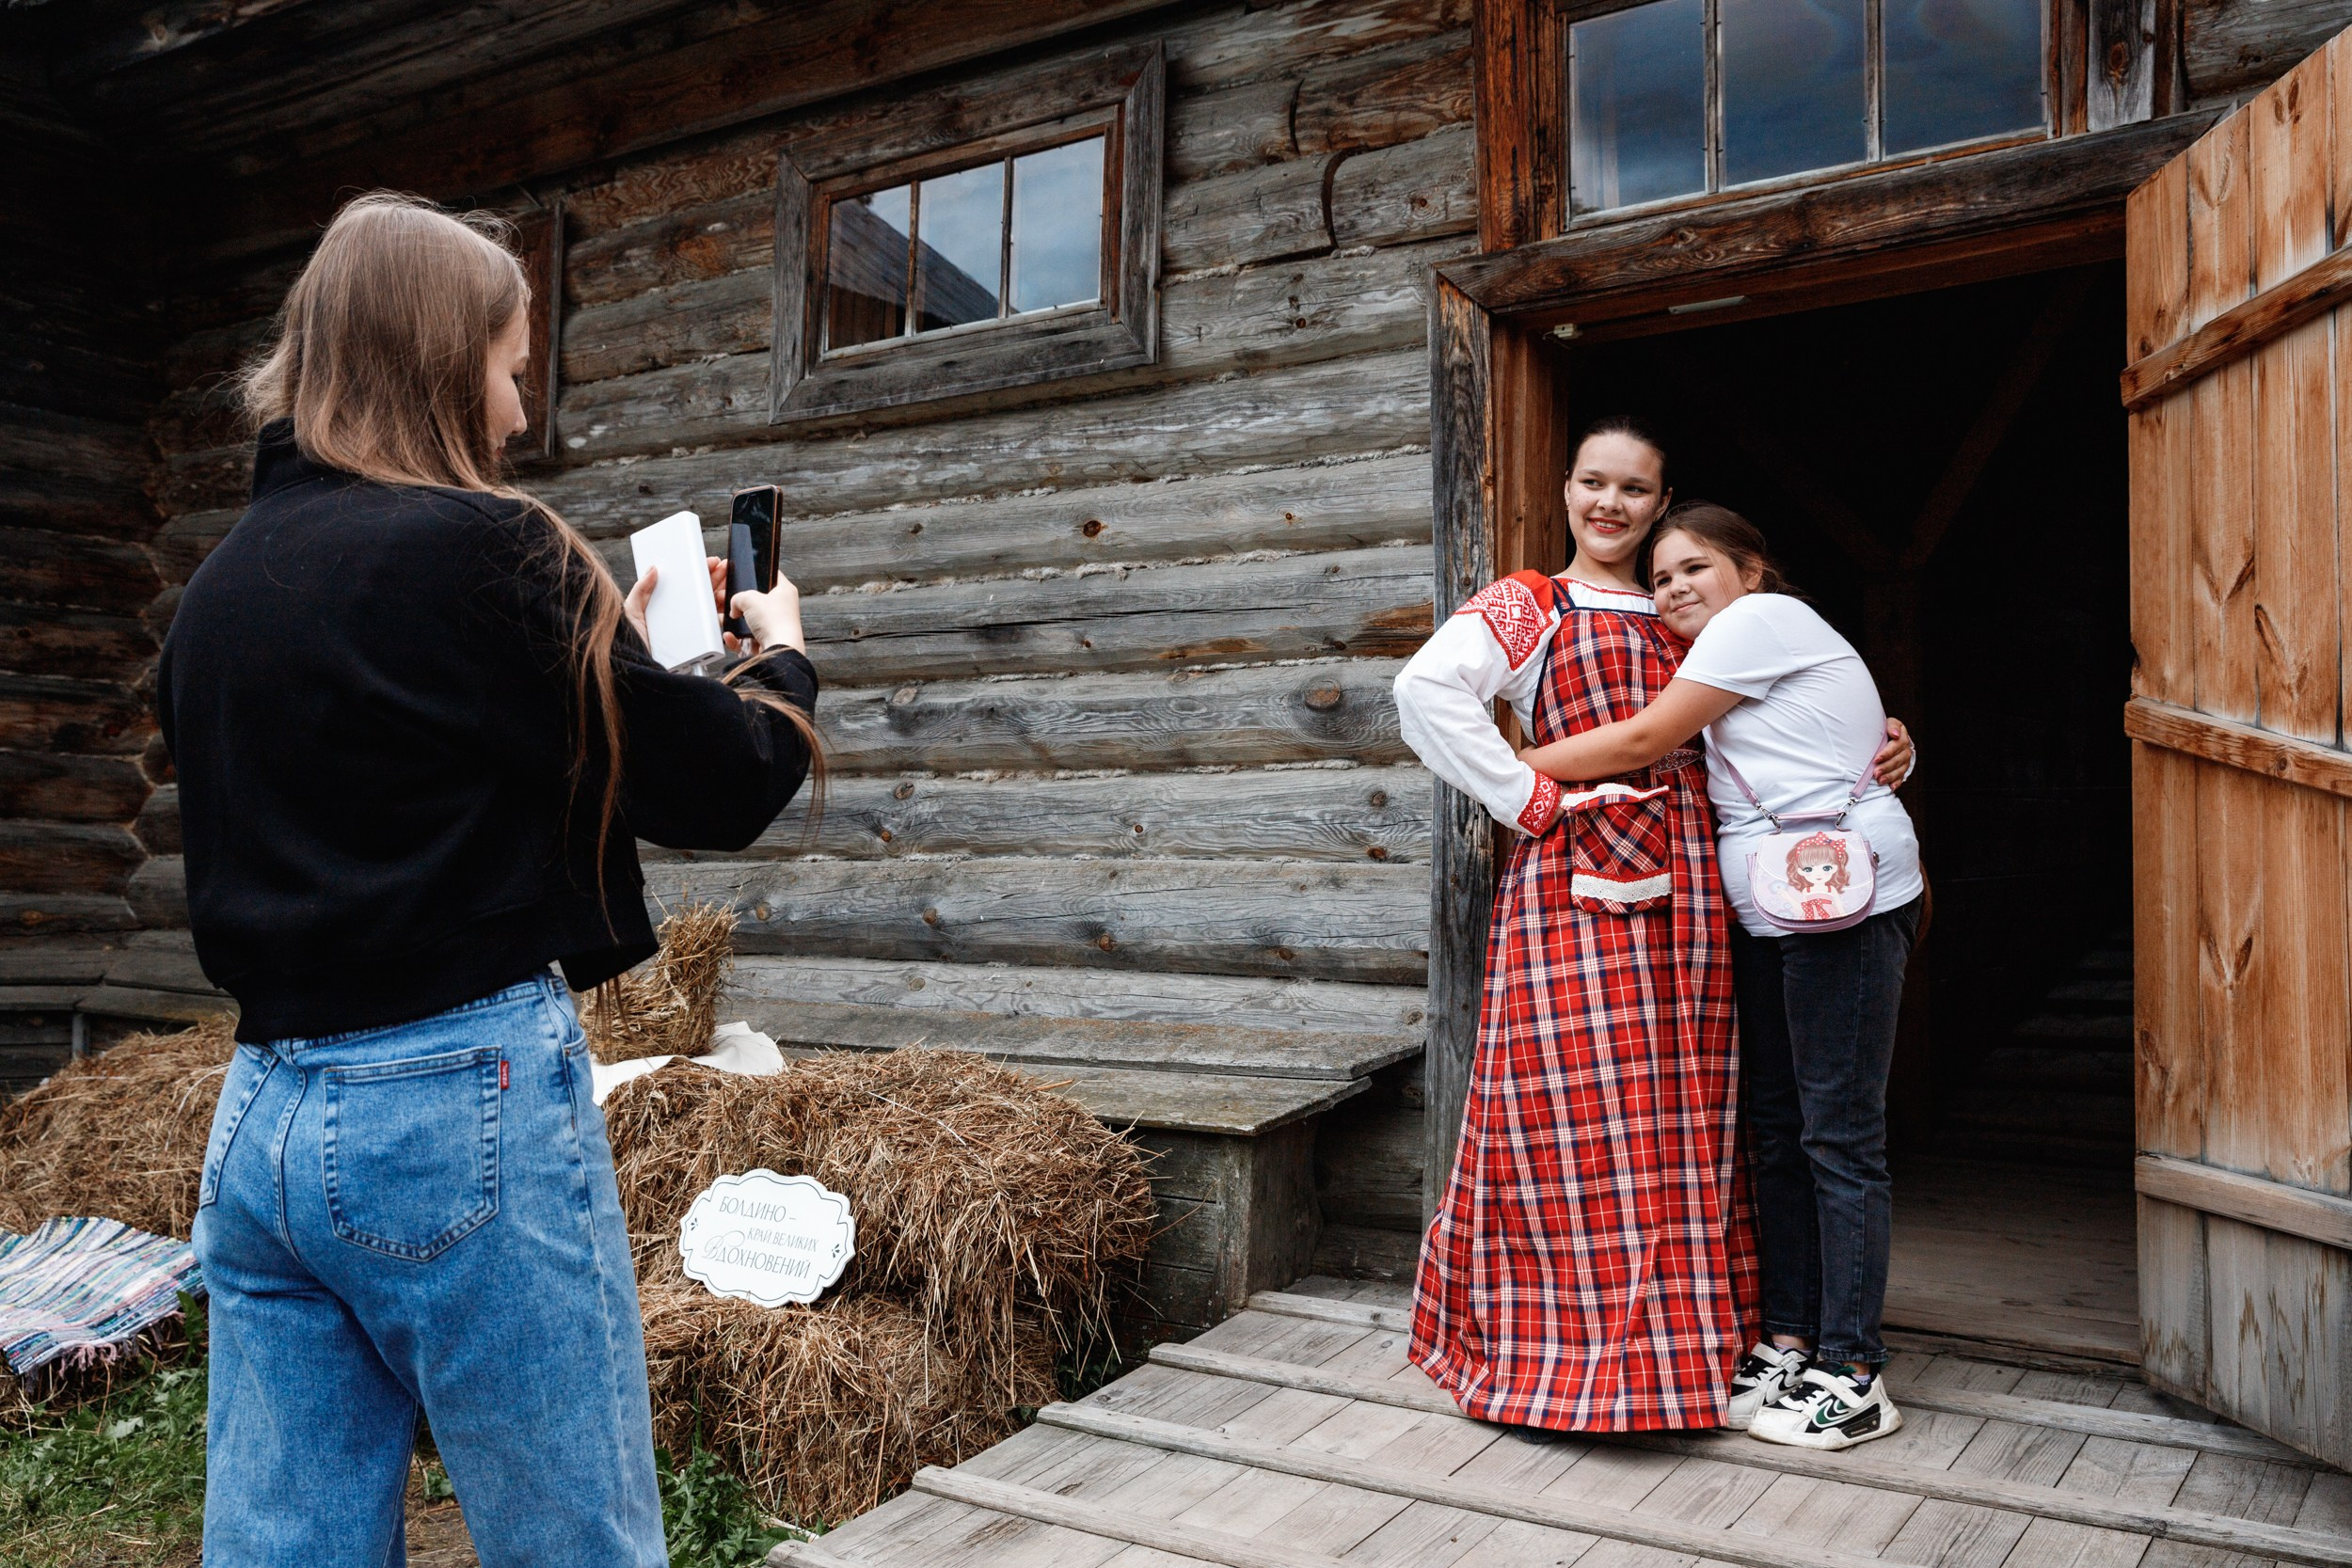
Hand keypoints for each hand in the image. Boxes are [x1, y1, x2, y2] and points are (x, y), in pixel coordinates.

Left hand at [624, 557, 740, 648]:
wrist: (638, 669)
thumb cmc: (631, 643)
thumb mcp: (631, 613)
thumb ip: (640, 590)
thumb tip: (652, 568)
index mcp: (666, 607)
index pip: (686, 585)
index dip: (699, 572)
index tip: (709, 562)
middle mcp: (680, 618)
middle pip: (702, 593)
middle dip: (715, 578)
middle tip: (723, 567)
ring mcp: (690, 631)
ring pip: (711, 609)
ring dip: (722, 595)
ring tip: (727, 584)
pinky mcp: (698, 645)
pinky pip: (714, 630)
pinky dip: (723, 619)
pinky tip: (726, 609)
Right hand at [727, 573, 804, 656]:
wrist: (780, 649)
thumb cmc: (775, 621)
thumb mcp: (749, 598)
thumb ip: (738, 598)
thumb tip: (735, 607)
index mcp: (785, 591)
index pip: (772, 575)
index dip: (759, 573)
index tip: (747, 575)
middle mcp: (783, 608)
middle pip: (758, 600)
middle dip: (741, 602)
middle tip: (730, 601)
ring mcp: (775, 625)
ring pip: (751, 620)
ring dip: (737, 622)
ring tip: (727, 619)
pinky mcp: (768, 641)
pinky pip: (747, 638)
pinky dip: (737, 639)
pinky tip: (730, 636)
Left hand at [1873, 717, 1914, 788]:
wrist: (1884, 735)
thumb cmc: (1882, 729)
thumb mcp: (1886, 723)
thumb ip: (1891, 727)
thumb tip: (1895, 734)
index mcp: (1902, 736)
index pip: (1897, 745)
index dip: (1887, 753)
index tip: (1876, 759)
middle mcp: (1906, 748)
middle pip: (1898, 759)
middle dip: (1887, 767)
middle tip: (1876, 773)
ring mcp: (1905, 759)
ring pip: (1900, 769)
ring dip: (1890, 776)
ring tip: (1880, 781)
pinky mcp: (1903, 767)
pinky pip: (1902, 776)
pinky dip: (1896, 782)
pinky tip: (1891, 787)